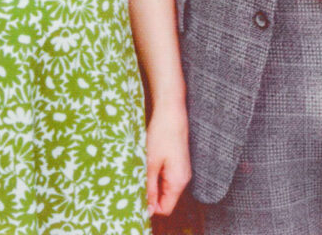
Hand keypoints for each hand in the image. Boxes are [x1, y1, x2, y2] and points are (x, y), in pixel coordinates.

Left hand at [146, 100, 191, 215]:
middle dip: (151, 194)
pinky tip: (150, 162)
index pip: (165, 208)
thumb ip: (150, 188)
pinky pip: (167, 177)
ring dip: (153, 183)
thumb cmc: (162, 134)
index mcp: (178, 181)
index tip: (138, 194)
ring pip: (165, 188)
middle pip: (165, 199)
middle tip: (138, 179)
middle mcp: (184, 179)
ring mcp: (182, 170)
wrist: (172, 112)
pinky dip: (157, 174)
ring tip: (144, 168)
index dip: (150, 205)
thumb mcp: (151, 163)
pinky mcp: (179, 163)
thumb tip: (148, 209)